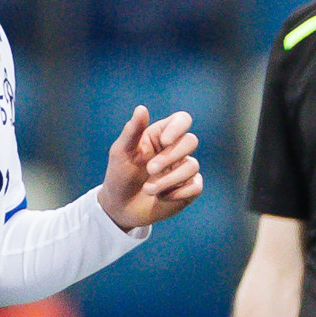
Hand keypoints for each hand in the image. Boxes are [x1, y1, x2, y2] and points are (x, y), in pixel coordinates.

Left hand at [97, 106, 202, 230]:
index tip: (165, 141)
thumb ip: (132, 131)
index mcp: (160, 135)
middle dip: (170, 156)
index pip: (182, 120)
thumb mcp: (121, 152)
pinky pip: (196, 186)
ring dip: (168, 179)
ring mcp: (183, 169)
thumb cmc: (119, 175)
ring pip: (192, 166)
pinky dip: (178, 192)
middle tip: (149, 169)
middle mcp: (175, 150)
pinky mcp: (188, 189)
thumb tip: (141, 108)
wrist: (119, 208)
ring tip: (148, 190)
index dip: (178, 127)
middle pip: (191, 141)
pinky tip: (162, 198)